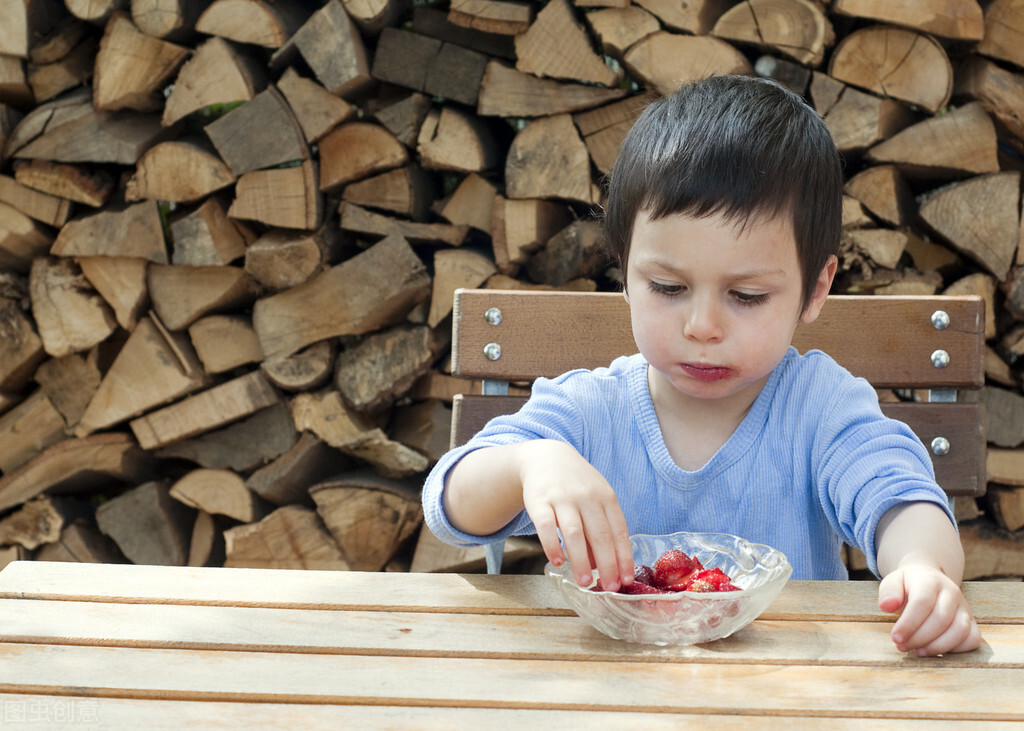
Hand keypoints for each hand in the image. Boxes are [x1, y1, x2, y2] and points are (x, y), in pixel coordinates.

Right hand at [518, 440, 633, 591]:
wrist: (545, 457)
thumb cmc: (576, 484)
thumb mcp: (595, 499)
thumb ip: (600, 529)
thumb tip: (600, 566)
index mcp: (606, 497)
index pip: (619, 531)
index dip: (624, 557)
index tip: (626, 580)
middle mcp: (587, 497)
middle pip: (600, 535)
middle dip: (607, 565)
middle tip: (609, 588)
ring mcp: (562, 498)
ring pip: (574, 534)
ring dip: (581, 561)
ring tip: (586, 583)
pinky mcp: (539, 501)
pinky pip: (545, 527)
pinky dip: (552, 546)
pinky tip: (558, 562)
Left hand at [878, 564, 980, 655]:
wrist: (928, 580)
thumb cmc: (907, 586)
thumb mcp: (893, 582)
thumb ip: (888, 592)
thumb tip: (886, 606)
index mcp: (930, 580)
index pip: (922, 602)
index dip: (908, 623)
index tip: (895, 637)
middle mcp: (952, 592)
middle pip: (941, 619)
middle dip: (919, 638)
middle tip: (901, 646)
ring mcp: (964, 608)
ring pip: (960, 630)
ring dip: (937, 646)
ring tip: (917, 651)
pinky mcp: (972, 622)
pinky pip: (972, 639)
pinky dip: (956, 650)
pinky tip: (936, 651)